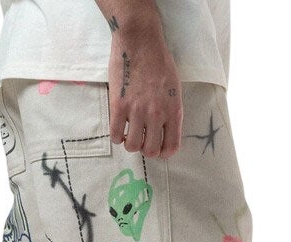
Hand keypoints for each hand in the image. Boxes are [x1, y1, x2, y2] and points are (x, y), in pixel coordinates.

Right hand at [107, 19, 182, 158]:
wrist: (139, 41)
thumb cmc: (158, 61)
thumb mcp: (174, 88)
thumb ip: (170, 110)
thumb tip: (163, 130)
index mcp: (173, 110)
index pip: (171, 147)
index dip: (163, 152)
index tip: (156, 146)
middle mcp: (157, 114)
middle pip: (151, 151)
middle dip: (145, 148)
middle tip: (141, 138)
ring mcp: (137, 111)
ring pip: (133, 146)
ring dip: (130, 143)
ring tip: (129, 132)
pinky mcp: (119, 106)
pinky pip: (116, 135)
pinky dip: (117, 135)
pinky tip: (119, 126)